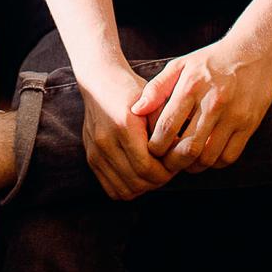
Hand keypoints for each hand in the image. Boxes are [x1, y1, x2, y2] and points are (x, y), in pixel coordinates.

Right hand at [77, 63, 175, 200]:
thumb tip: (181, 154)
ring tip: (154, 173)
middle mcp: (105, 141)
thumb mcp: (155, 101)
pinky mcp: (91, 158)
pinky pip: (111, 189)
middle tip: (168, 170)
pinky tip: (138, 176)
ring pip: (125, 190)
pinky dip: (128, 188)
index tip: (175, 164)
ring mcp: (95, 152)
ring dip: (144, 187)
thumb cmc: (133, 91)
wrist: (100, 82)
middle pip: (137, 182)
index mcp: (124, 126)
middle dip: (158, 181)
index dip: (165, 173)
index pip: (147, 168)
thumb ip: (168, 128)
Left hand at [131, 38, 271, 173]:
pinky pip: (229, 157)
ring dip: (193, 165)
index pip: (167, 127)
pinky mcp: (249, 124)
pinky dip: (214, 163)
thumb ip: (156, 88)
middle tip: (166, 163)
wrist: (254, 52)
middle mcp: (214, 102)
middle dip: (172, 162)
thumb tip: (136, 111)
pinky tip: (206, 156)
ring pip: (209, 157)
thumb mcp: (180, 65)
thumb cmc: (210, 61)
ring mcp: (234, 115)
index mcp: (192, 86)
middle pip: (188, 148)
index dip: (155, 146)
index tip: (152, 151)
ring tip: (185, 161)